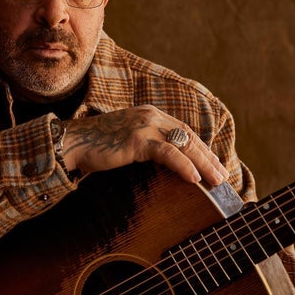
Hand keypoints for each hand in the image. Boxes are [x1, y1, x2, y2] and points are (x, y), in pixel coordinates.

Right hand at [62, 105, 228, 185]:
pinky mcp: (137, 139)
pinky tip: (194, 178)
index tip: (213, 164)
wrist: (73, 142)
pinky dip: (183, 165)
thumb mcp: (126, 141)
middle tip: (221, 176)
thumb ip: (145, 144)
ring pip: (183, 144)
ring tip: (216, 180)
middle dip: (207, 156)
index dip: (200, 148)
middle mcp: (151, 116)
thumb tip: (164, 162)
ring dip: (203, 163)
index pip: (183, 131)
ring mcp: (144, 126)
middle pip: (188, 136)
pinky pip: (167, 153)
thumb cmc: (96, 146)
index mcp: (149, 114)